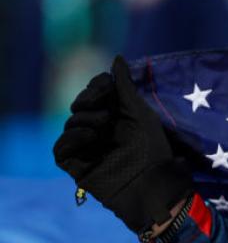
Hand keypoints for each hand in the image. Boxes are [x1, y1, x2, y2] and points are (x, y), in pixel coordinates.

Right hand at [53, 55, 192, 234]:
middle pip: (80, 105)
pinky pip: (61, 147)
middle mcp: (100, 128)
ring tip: (103, 126)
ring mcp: (87, 146)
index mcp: (116, 115)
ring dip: (84, 120)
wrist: (150, 184)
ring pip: (70, 123)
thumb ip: (124, 87)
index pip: (95, 92)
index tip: (108, 86)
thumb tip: (116, 58)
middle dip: (89, 101)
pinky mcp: (76, 164)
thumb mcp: (139, 113)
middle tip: (105, 111)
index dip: (97, 86)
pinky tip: (89, 137)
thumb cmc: (152, 148)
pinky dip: (72, 139)